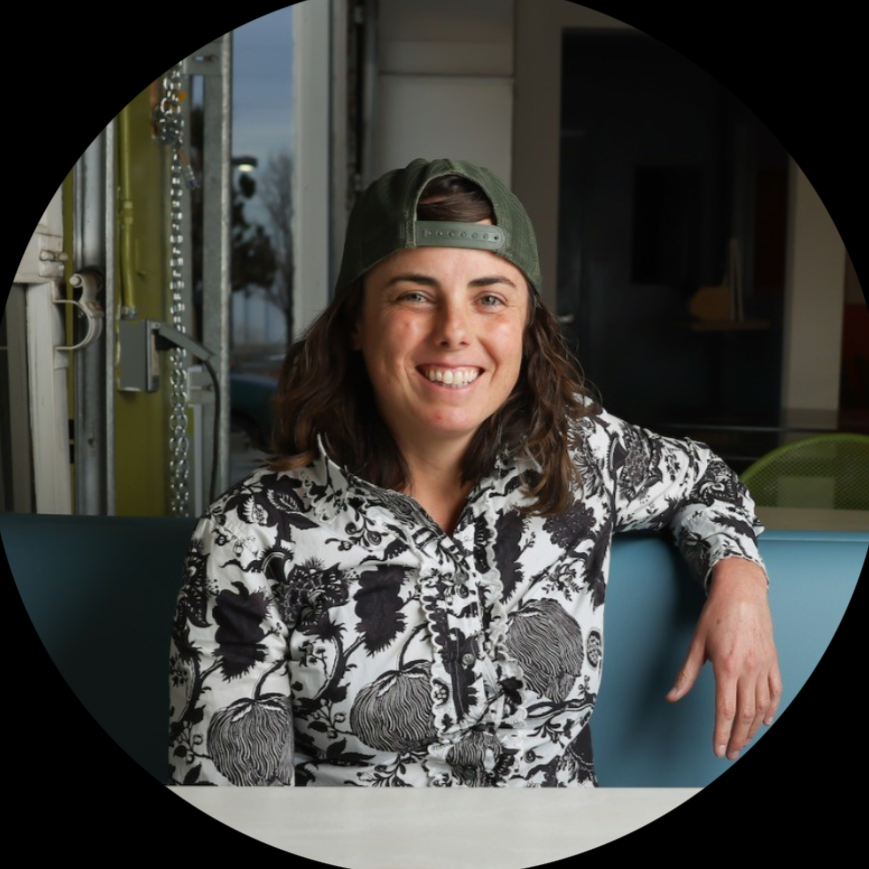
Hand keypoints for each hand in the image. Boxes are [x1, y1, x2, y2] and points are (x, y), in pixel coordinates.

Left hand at [666, 558, 782, 759]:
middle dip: (738, 738)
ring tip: (743, 741)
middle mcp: (748, 669)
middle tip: (730, 752)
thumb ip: (686, 674)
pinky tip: (765, 720)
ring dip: (753, 729)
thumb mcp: (696, 644)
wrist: (741, 592)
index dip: (721, 733)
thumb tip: (672, 696)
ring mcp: (764, 666)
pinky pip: (775, 691)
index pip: (726, 710)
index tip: (718, 749)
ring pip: (762, 707)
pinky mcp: (772, 661)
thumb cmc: (717, 614)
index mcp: (727, 667)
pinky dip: (771, 709)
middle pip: (746, 714)